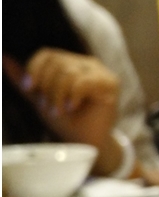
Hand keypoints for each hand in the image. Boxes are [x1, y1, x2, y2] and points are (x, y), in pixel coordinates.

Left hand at [4, 50, 123, 175]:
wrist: (84, 142)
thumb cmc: (67, 121)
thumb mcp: (40, 98)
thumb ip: (25, 80)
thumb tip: (5, 58)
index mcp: (71, 63)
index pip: (48, 54)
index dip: (35, 69)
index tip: (29, 89)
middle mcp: (86, 64)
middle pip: (57, 62)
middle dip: (47, 87)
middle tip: (48, 107)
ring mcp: (100, 72)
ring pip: (68, 72)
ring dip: (58, 95)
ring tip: (60, 111)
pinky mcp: (110, 83)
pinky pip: (83, 82)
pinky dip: (72, 96)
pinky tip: (72, 107)